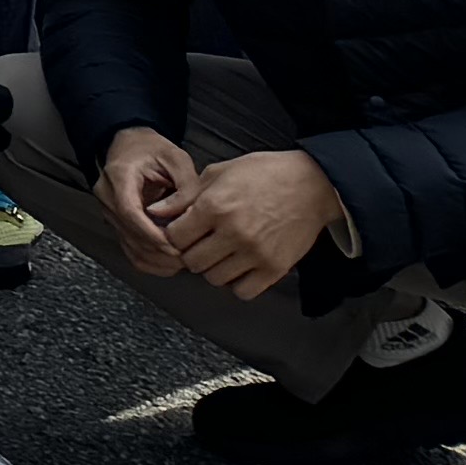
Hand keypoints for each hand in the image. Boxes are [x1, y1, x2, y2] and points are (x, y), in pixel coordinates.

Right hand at [98, 126, 202, 274]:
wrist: (129, 145)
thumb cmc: (153, 150)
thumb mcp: (177, 158)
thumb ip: (185, 187)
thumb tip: (178, 217)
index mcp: (119, 176)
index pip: (129, 212)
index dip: (152, 234)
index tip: (175, 247)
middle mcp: (107, 196)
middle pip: (130, 235)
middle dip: (160, 252)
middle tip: (188, 257)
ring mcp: (109, 212)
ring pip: (130, 247)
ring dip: (157, 260)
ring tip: (183, 260)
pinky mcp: (116, 223)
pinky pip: (130, 250)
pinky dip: (150, 261)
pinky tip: (169, 262)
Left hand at [169, 145, 348, 298]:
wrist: (310, 185)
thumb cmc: (262, 174)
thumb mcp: (218, 173)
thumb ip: (185, 196)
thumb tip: (156, 212)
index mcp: (215, 206)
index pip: (175, 237)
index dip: (174, 234)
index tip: (182, 231)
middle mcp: (233, 233)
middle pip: (192, 262)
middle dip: (190, 253)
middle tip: (200, 243)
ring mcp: (255, 253)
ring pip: (215, 278)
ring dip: (212, 268)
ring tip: (221, 252)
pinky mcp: (275, 269)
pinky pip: (243, 291)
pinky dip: (236, 282)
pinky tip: (239, 266)